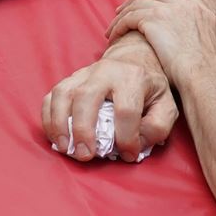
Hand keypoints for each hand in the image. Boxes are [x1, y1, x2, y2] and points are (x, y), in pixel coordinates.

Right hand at [41, 35, 175, 161]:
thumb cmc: (149, 89)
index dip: (127, 139)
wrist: (134, 60)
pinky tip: (56, 137)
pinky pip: (51, 96)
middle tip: (85, 155)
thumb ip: (158, 126)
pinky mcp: (69, 79)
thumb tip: (137, 143)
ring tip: (65, 147)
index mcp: (133, 76)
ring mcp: (84, 73)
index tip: (129, 155)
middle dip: (83, 130)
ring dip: (59, 123)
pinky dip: (48, 118)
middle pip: (86, 97)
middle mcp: (105, 70)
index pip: (126, 111)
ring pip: (63, 94)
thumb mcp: (166, 105)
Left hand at [107, 0, 215, 78]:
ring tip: (112, 27)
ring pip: (137, 5)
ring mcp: (170, 10)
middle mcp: (186, 6)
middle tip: (123, 8)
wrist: (204, 75)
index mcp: (201, 10)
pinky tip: (113, 37)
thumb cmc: (207, 73)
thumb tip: (198, 45)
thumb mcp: (213, 47)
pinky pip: (128, 18)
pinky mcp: (153, 19)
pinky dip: (118, 26)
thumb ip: (203, 38)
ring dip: (122, 15)